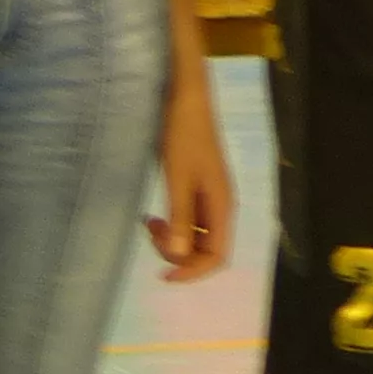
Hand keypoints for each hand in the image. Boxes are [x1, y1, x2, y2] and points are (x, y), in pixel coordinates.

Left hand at [147, 77, 232, 279]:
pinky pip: (190, 219)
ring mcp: (211, 196)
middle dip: (178, 253)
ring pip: (196, 235)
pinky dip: (174, 224)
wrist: (186, 97)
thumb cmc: (182, 134)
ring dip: (174, 239)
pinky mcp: (199, 185)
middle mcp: (221, 205)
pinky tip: (156, 216)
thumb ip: (181, 217)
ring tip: (150, 223)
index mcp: (222, 206)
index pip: (216, 257)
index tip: (163, 276)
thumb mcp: (177, 177)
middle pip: (206, 250)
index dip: (192, 272)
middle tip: (151, 232)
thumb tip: (180, 257)